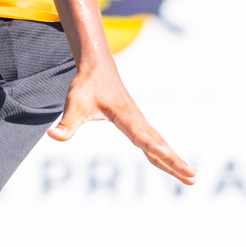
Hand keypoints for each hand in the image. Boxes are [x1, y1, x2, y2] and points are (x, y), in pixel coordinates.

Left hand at [49, 60, 195, 184]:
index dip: (151, 145)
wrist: (98, 68)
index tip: (166, 154)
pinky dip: (167, 155)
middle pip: (158, 143)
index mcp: (124, 115)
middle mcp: (137, 120)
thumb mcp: (74, 103)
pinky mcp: (139, 125)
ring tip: (192, 178)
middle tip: (191, 176)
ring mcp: (141, 123)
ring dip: (175, 161)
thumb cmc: (86, 86)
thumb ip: (66, 122)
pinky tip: (176, 167)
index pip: (139, 134)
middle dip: (174, 160)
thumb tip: (53, 136)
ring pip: (161, 144)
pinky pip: (156, 143)